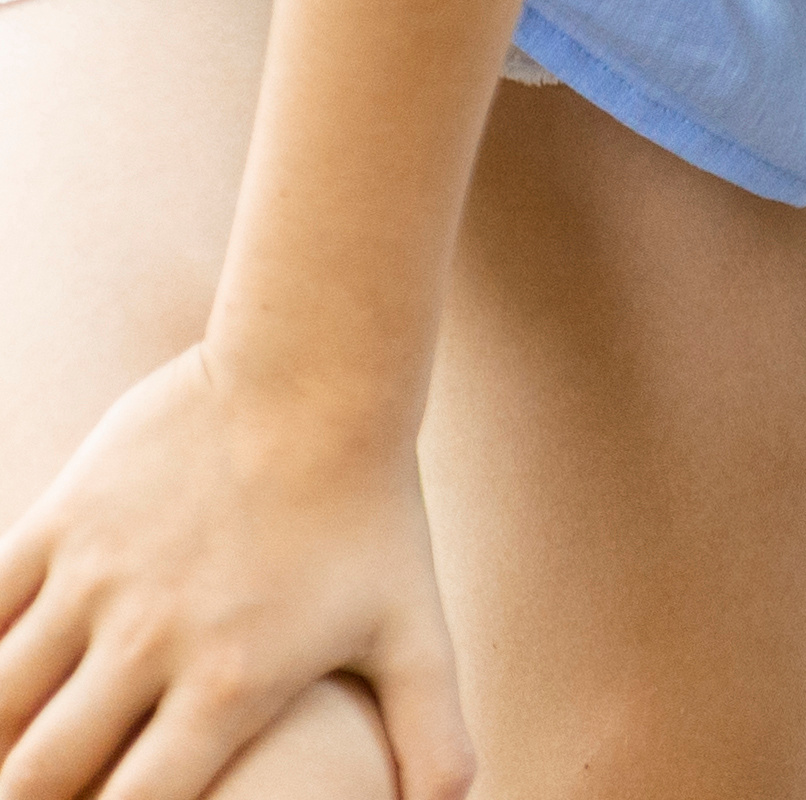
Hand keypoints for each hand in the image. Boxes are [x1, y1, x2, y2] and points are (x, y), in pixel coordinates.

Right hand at [0, 347, 473, 799]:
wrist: (318, 378)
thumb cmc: (372, 513)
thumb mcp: (415, 631)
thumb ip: (432, 738)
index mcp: (231, 685)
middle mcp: (151, 642)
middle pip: (42, 776)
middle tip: (45, 797)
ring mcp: (97, 581)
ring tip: (20, 748)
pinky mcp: (61, 524)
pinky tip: (2, 683)